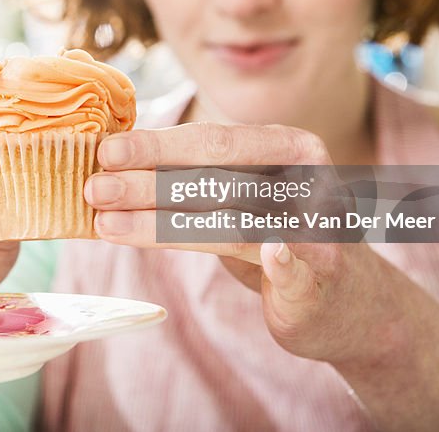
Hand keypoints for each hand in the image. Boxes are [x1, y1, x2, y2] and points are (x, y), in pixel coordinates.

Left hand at [84, 122, 399, 364]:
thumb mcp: (238, 197)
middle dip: (149, 181)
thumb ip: (196, 176)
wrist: (342, 298)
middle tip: (96, 188)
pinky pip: (300, 264)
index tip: (105, 153)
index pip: (212, 140)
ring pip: (232, 219)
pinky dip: (286, 259)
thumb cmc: (273, 238)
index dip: (157, 146)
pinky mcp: (326, 272)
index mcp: (283, 146)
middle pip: (217, 173)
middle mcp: (305, 175)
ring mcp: (318, 222)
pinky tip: (273, 255)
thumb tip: (116, 160)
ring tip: (108, 225)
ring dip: (163, 223)